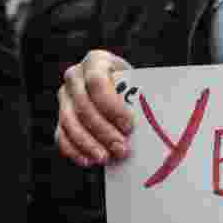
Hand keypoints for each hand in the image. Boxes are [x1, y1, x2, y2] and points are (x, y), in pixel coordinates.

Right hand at [55, 49, 134, 166]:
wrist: (120, 89)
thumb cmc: (135, 87)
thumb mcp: (139, 84)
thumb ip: (144, 97)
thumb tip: (162, 118)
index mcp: (96, 61)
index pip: (97, 82)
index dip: (111, 106)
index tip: (129, 126)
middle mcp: (75, 76)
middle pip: (84, 105)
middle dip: (103, 131)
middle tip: (121, 150)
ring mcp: (65, 96)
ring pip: (70, 122)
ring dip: (88, 144)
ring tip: (106, 158)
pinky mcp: (60, 116)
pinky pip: (61, 135)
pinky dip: (74, 150)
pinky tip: (88, 161)